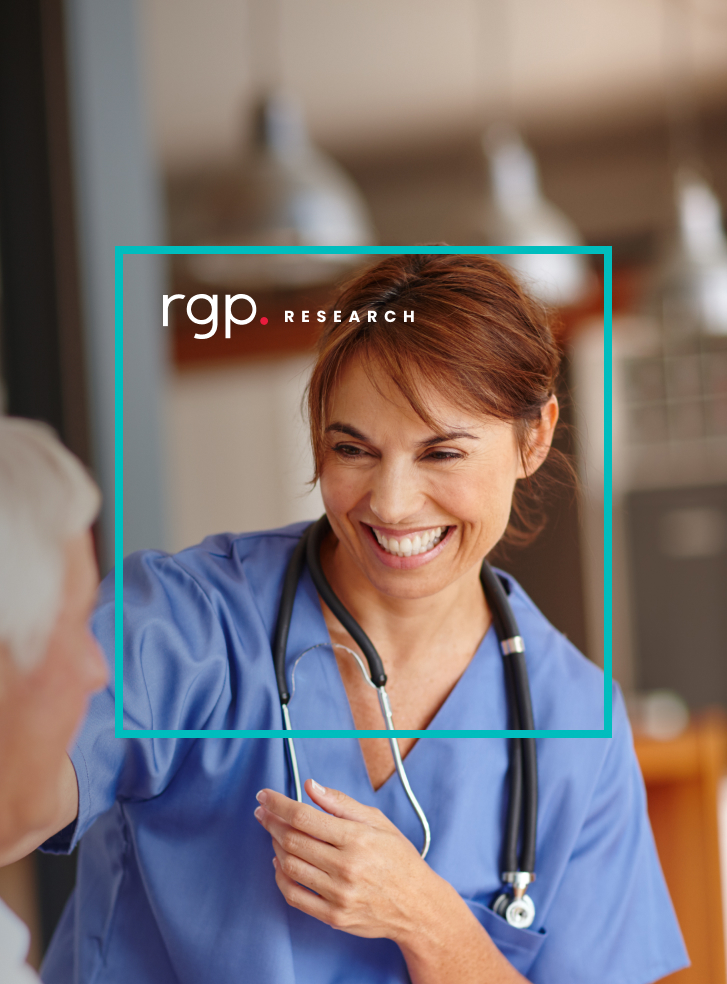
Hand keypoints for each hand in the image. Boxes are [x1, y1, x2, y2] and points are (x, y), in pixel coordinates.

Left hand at [253, 778, 438, 940]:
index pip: (304, 817)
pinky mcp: (334, 917)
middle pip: (292, 840)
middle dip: (271, 822)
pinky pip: (294, 896)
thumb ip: (340, 803)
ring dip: (275, 846)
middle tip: (263, 812)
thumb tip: (309, 786)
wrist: (418, 905)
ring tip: (274, 834)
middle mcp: (346, 867)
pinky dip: (280, 878)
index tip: (265, 796)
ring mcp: (338, 895)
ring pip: (290, 866)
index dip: (279, 804)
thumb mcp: (377, 821)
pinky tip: (280, 863)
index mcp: (356, 838)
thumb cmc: (398, 858)